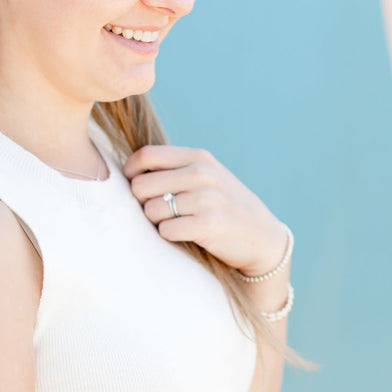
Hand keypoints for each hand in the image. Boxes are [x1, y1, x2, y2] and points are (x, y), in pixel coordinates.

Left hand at [122, 144, 286, 276]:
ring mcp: (207, 199)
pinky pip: (166, 230)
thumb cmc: (223, 205)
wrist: (262, 236)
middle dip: (141, 201)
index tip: (132, 183)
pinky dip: (168, 234)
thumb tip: (129, 172)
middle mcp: (202, 174)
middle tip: (155, 209)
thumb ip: (174, 169)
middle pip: (141, 185)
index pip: (147, 155)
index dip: (131, 171)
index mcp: (198, 157)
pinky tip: (181, 234)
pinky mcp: (210, 225)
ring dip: (155, 220)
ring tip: (172, 222)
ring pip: (151, 210)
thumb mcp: (206, 177)